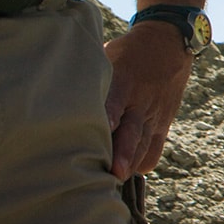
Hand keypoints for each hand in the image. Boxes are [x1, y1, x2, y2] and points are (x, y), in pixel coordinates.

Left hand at [104, 21, 194, 180]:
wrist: (169, 42)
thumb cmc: (128, 51)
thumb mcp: (108, 56)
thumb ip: (89, 78)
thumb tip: (54, 94)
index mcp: (125, 81)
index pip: (115, 104)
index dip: (107, 120)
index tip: (98, 135)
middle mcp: (141, 100)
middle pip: (132, 132)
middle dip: (123, 155)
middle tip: (112, 174)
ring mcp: (154, 113)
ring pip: (145, 145)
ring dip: (130, 164)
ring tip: (115, 181)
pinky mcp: (163, 121)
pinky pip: (155, 148)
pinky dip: (142, 161)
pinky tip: (128, 169)